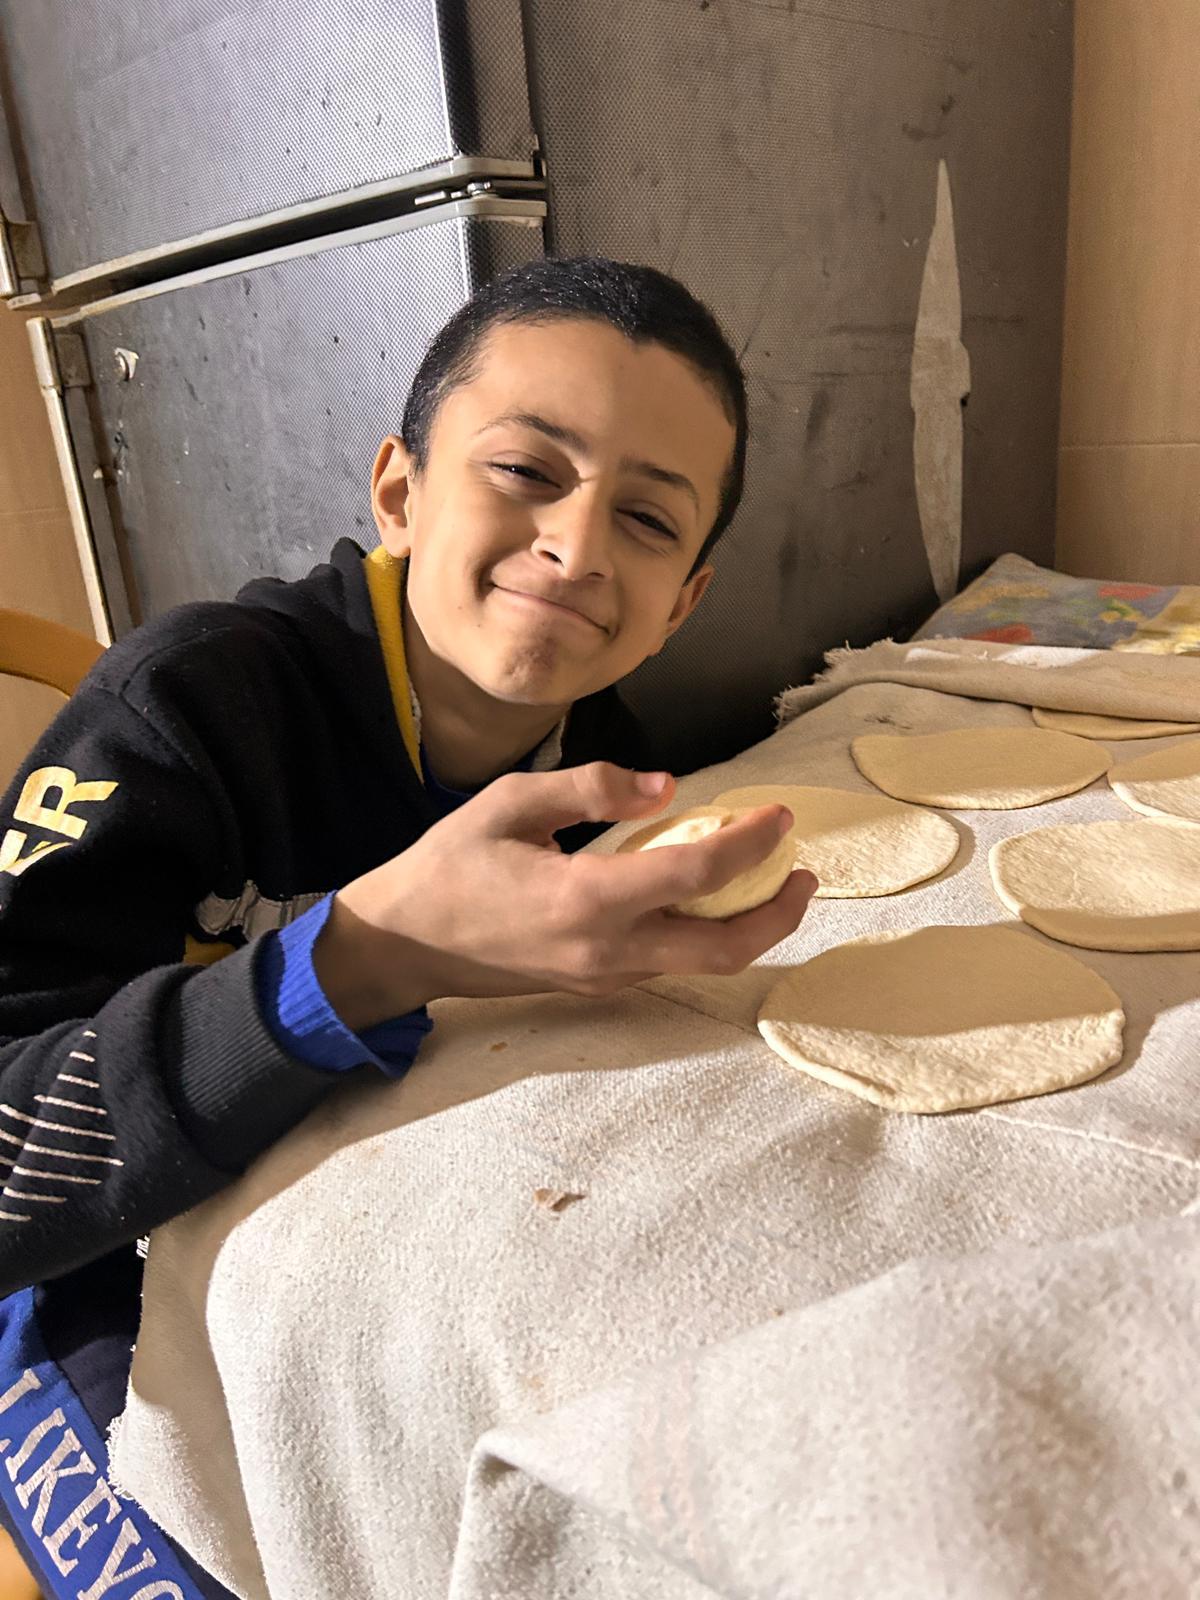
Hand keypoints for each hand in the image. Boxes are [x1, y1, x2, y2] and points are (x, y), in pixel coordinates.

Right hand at [313, 762, 818, 1027]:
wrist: (406, 943)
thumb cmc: (450, 864)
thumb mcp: (512, 801)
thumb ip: (593, 787)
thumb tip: (667, 788)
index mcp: (587, 899)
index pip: (699, 872)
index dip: (752, 842)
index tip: (778, 815)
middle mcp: (607, 951)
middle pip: (726, 949)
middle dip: (780, 913)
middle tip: (803, 871)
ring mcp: (604, 977)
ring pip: (703, 964)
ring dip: (749, 926)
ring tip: (768, 880)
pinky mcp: (596, 985)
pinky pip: (671, 963)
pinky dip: (706, 932)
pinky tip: (706, 894)